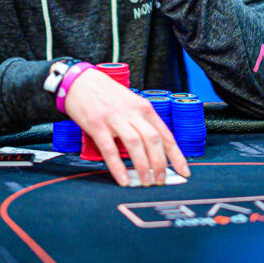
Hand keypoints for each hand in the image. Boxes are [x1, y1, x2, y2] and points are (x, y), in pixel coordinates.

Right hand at [63, 69, 190, 185]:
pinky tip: (123, 180)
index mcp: (144, 107)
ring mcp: (114, 118)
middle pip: (153, 140)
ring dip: (143, 166)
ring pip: (135, 144)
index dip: (176, 155)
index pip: (165, 134)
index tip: (184, 172)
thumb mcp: (130, 103)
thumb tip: (153, 149)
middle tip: (161, 181)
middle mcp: (132, 112)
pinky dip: (118, 167)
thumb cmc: (106, 94)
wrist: (79, 80)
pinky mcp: (97, 124)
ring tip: (145, 182)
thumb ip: (141, 122)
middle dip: (160, 164)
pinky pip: (110, 149)